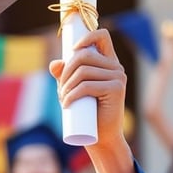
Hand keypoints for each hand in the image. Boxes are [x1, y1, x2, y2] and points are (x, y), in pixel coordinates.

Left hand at [49, 28, 127, 149]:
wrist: (102, 136)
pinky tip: (66, 103)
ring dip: (66, 85)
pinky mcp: (116, 89)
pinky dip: (72, 95)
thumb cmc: (86, 112)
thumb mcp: (72, 89)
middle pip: (84, 55)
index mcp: (108, 62)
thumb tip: (54, 63)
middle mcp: (116, 67)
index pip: (102, 36)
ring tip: (62, 99)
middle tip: (60, 90)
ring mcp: (118, 77)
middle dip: (66, 71)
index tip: (71, 51)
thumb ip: (64, 75)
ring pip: (83, 71)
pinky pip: (87, 85)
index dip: (86, 37)